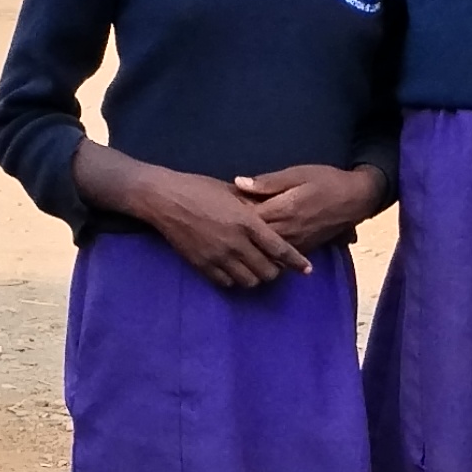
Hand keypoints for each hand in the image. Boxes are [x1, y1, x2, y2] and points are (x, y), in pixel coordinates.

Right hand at [137, 168, 307, 289]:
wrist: (164, 199)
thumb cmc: (198, 188)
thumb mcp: (231, 191)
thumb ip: (253, 205)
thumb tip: (271, 211)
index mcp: (247, 222)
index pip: (280, 249)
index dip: (296, 262)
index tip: (306, 270)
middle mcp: (236, 243)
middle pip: (268, 271)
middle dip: (275, 270)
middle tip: (274, 264)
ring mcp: (219, 257)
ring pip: (249, 282)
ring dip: (256, 277)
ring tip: (254, 267)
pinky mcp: (203, 266)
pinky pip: (227, 283)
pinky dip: (235, 279)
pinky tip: (233, 270)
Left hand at [235, 163, 379, 252]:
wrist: (355, 200)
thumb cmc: (326, 181)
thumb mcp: (297, 173)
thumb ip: (267, 182)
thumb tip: (238, 183)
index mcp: (283, 209)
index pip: (247, 217)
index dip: (230, 213)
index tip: (219, 206)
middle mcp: (287, 231)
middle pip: (252, 239)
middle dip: (236, 233)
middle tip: (221, 224)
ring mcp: (294, 243)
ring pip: (263, 252)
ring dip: (248, 246)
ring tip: (233, 238)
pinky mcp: (302, 249)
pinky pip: (277, 257)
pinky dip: (263, 253)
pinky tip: (253, 247)